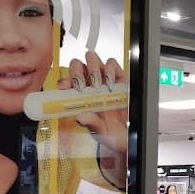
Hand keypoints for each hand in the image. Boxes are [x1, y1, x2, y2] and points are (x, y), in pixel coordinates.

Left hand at [59, 51, 127, 188]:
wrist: (130, 133)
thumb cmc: (111, 132)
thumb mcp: (99, 132)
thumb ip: (92, 123)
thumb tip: (81, 116)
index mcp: (80, 97)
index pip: (67, 82)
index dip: (64, 81)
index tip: (66, 87)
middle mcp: (90, 86)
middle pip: (77, 67)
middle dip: (77, 72)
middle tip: (83, 86)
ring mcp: (104, 79)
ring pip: (92, 61)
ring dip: (92, 68)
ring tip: (98, 84)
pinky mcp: (119, 77)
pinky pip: (111, 64)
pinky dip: (109, 69)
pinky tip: (110, 81)